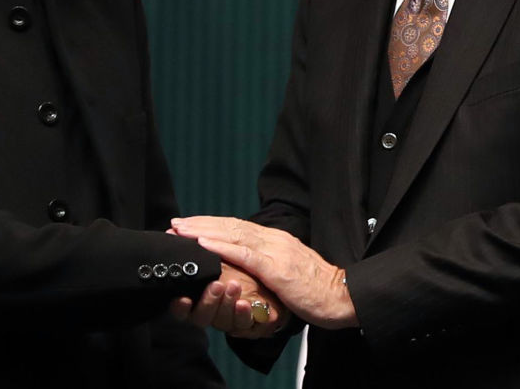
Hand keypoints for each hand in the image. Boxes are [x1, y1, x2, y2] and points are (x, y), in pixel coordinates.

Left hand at [171, 216, 357, 329]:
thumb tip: (245, 262)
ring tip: (181, 231)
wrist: (344, 296)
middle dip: (200, 224)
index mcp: (275, 240)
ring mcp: (275, 251)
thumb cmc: (316, 289)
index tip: (188, 225)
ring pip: (233, 235)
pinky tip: (204, 245)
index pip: (237, 226)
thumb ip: (269, 262)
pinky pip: (245, 254)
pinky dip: (222, 247)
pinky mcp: (277, 268)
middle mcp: (273, 239)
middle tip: (175, 224)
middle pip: (230, 226)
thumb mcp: (288, 270)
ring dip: (203, 232)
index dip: (210, 224)